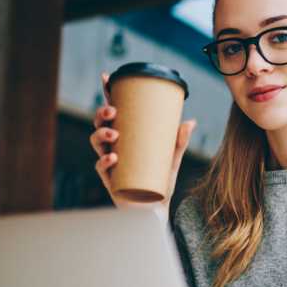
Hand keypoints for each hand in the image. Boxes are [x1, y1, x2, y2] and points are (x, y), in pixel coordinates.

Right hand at [90, 72, 197, 215]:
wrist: (157, 210)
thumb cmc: (160, 182)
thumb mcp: (171, 158)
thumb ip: (179, 141)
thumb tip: (191, 121)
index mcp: (125, 136)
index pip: (113, 112)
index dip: (107, 94)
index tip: (107, 77)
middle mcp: (113, 147)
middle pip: (99, 123)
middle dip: (102, 114)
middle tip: (112, 111)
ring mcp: (109, 162)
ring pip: (96, 143)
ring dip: (101, 134)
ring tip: (114, 135)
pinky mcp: (109, 180)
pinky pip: (101, 168)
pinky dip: (105, 161)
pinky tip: (113, 158)